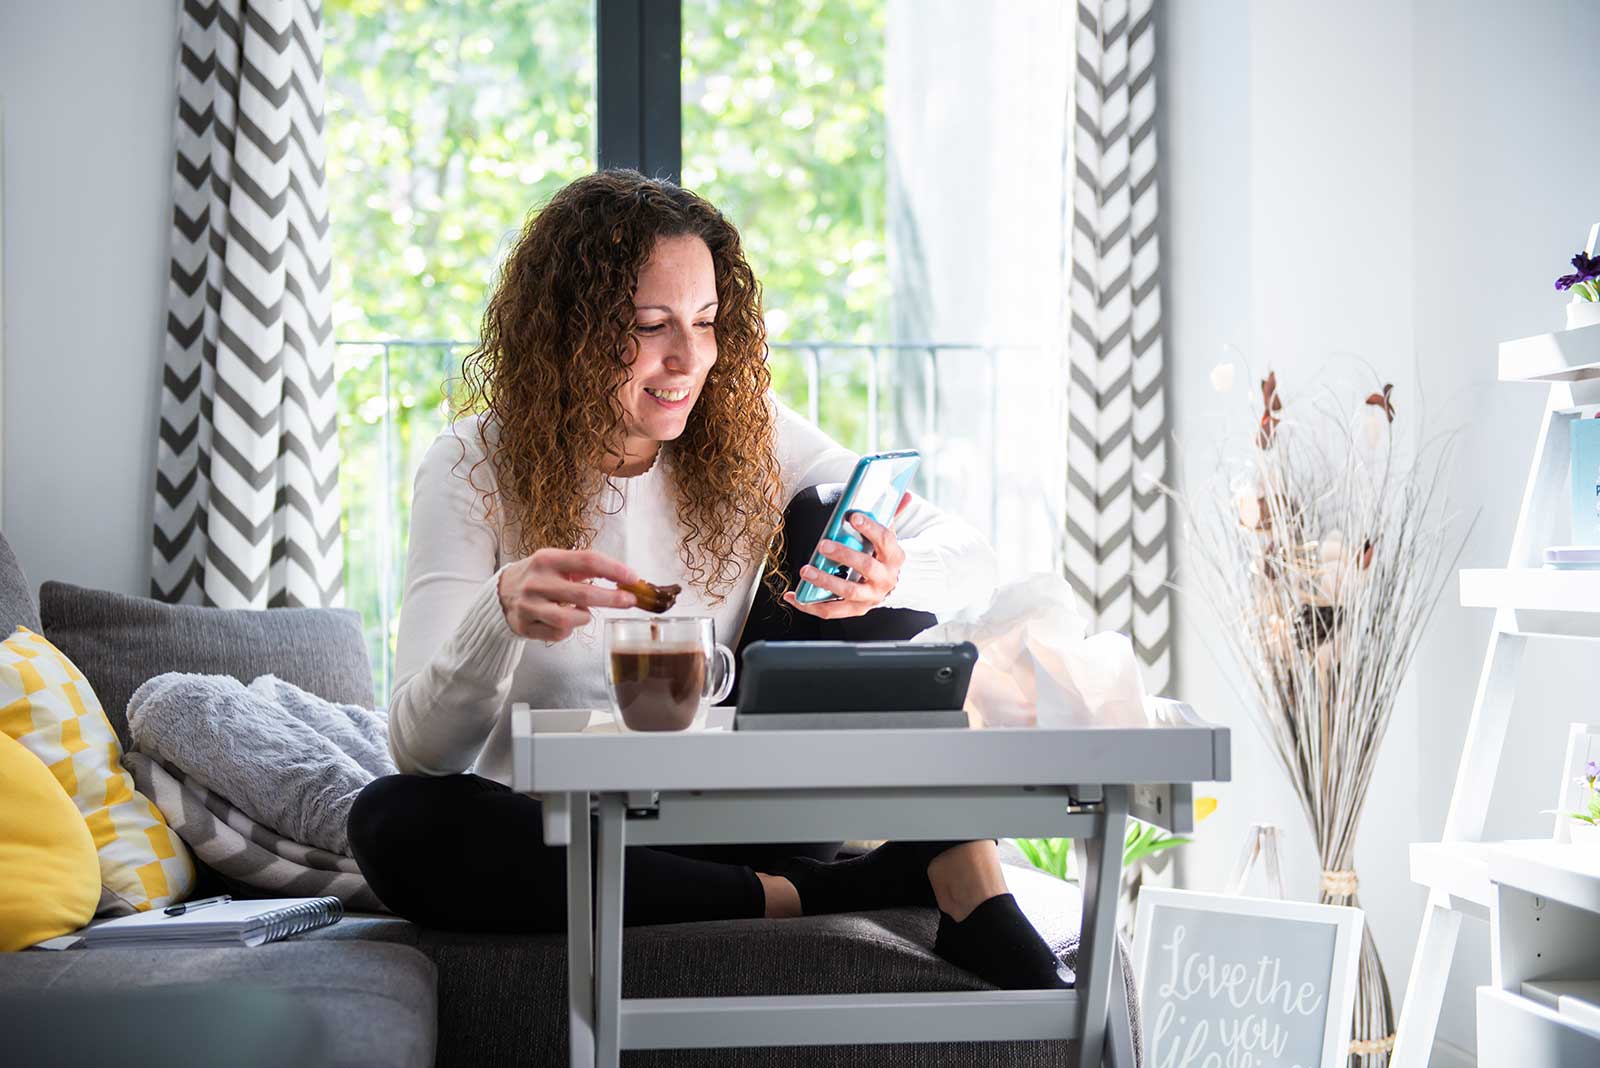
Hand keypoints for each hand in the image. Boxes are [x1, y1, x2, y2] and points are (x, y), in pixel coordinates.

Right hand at [497, 549, 638, 641]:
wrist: (500, 593)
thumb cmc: (539, 576)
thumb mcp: (556, 562)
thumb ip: (584, 567)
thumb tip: (623, 577)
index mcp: (548, 559)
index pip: (588, 561)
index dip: (615, 570)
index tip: (633, 578)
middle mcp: (537, 582)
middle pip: (584, 594)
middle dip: (613, 599)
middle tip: (630, 601)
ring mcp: (529, 606)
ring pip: (571, 620)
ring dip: (585, 617)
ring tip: (582, 611)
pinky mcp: (525, 626)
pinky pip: (559, 634)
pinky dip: (568, 630)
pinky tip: (563, 620)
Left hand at [783, 492, 911, 619]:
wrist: (889, 587)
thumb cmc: (882, 557)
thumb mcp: (888, 536)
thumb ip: (892, 514)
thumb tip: (905, 493)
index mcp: (894, 557)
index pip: (885, 540)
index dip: (870, 528)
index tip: (853, 516)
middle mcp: (885, 579)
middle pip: (866, 567)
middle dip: (844, 555)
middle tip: (823, 544)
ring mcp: (870, 597)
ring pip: (848, 592)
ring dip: (825, 581)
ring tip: (806, 570)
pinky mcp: (854, 610)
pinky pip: (831, 611)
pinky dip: (810, 606)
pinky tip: (793, 596)